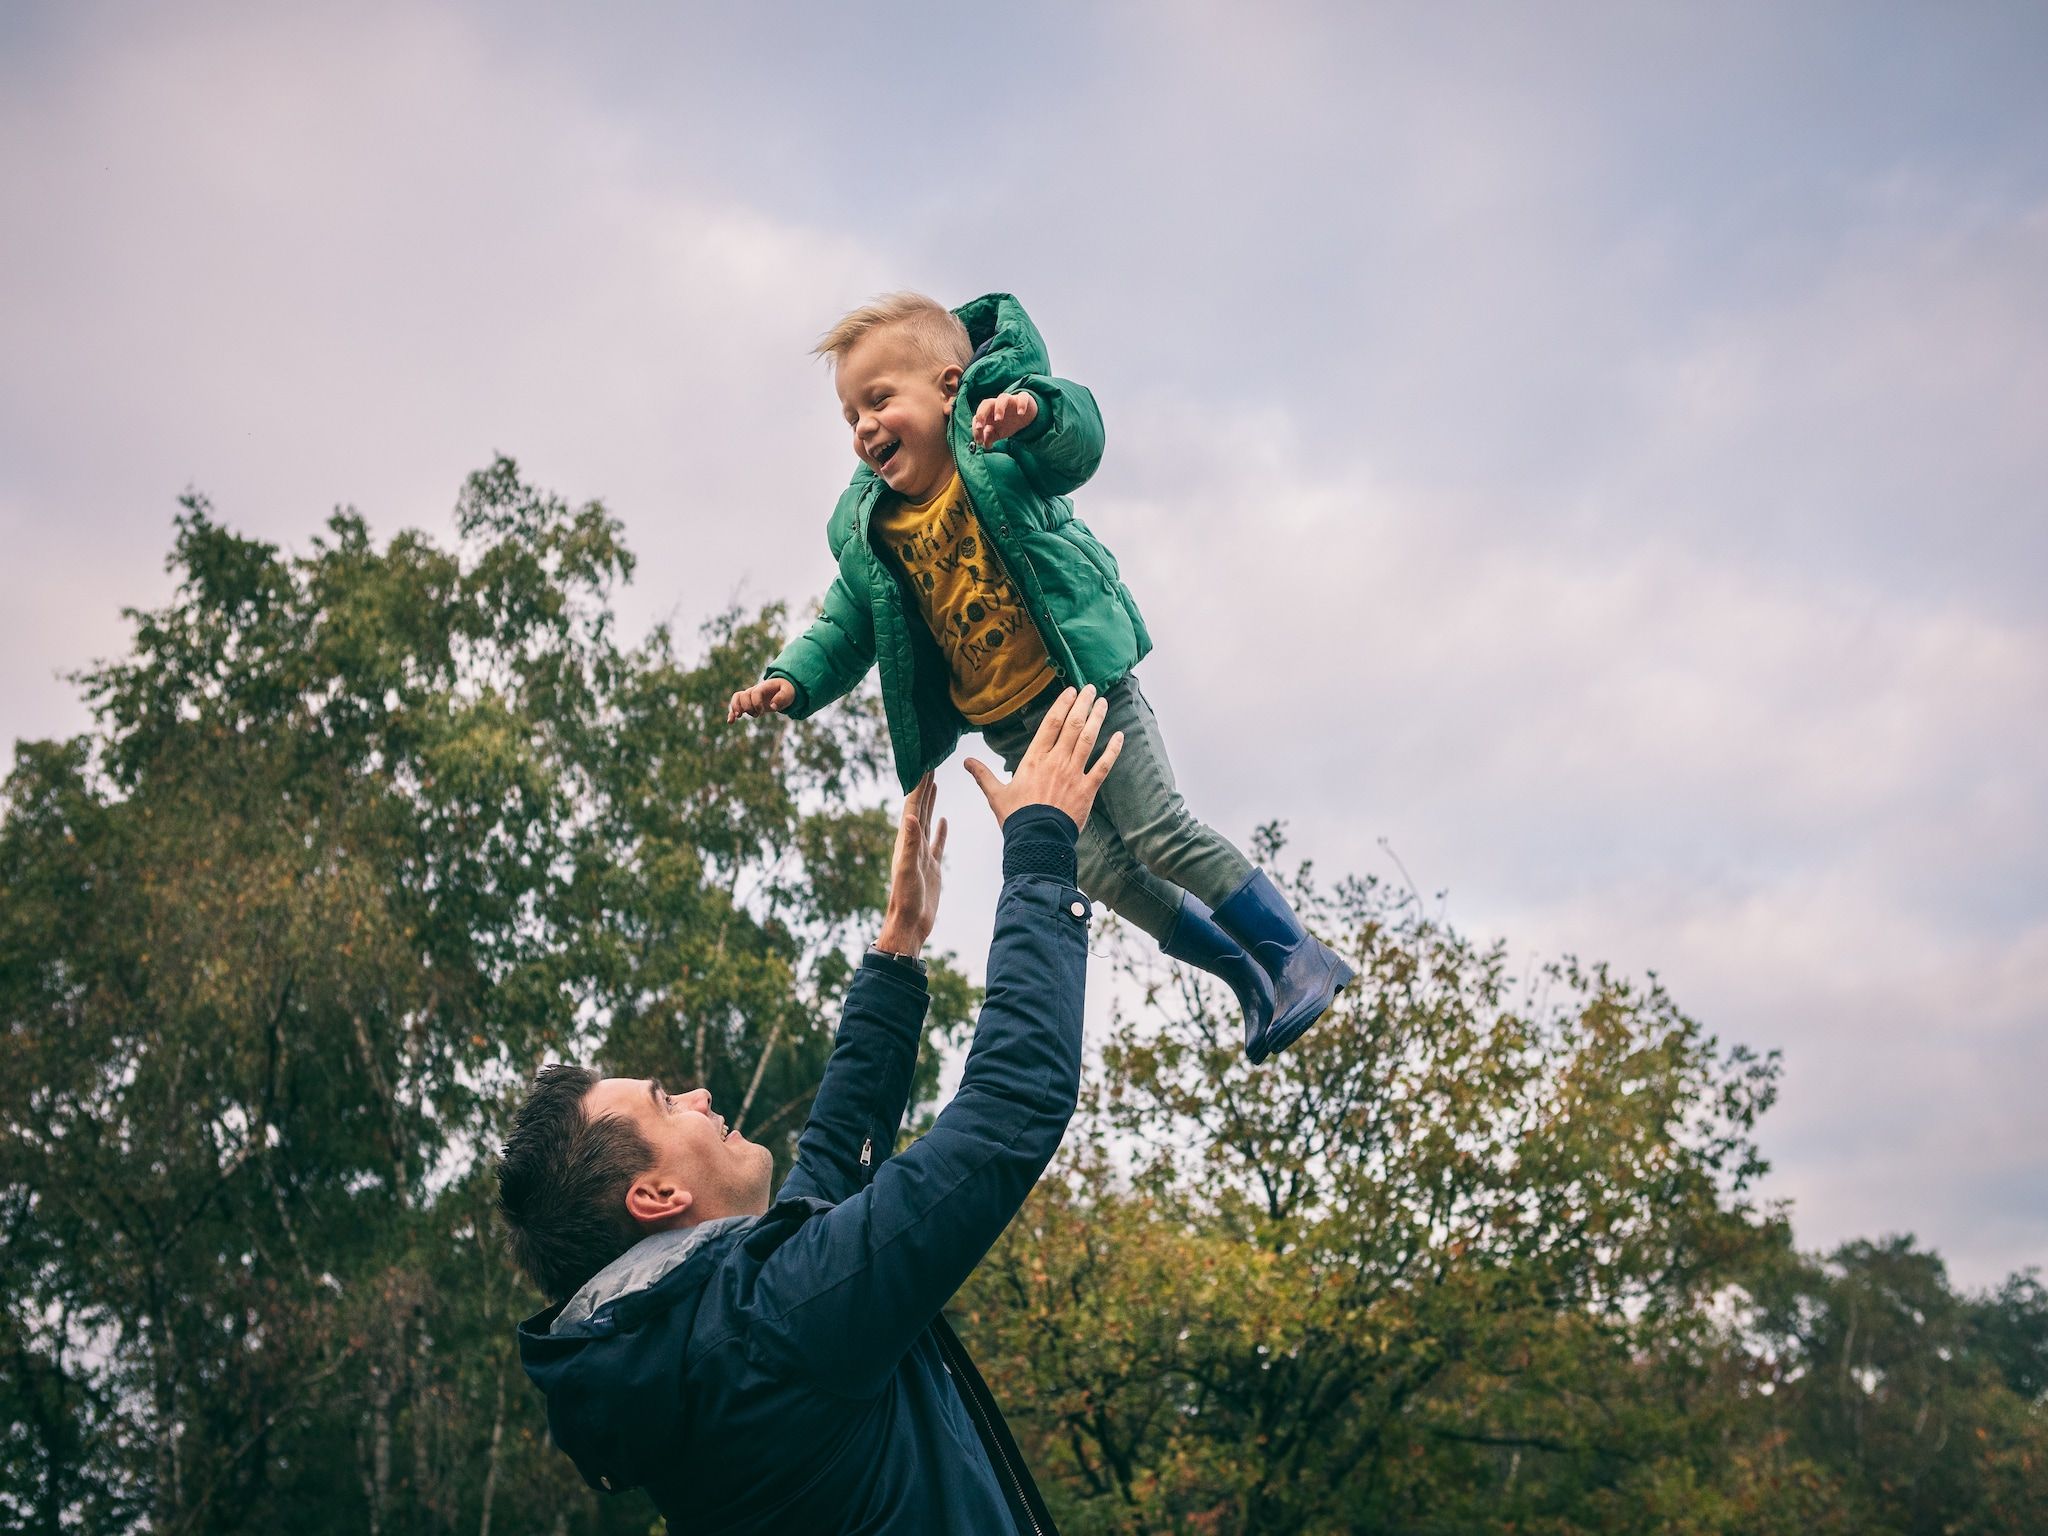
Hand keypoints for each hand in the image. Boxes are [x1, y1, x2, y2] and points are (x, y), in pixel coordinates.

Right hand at [727, 677, 794, 721]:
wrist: (782, 689)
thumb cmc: (785, 690)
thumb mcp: (788, 692)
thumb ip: (782, 698)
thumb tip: (773, 707)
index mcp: (763, 687)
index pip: (755, 692)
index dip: (756, 702)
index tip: (762, 712)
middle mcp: (754, 690)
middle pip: (743, 695)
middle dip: (747, 706)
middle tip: (756, 714)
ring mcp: (750, 696)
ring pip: (736, 698)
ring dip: (735, 708)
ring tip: (738, 717)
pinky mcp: (748, 704)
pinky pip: (736, 706)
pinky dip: (732, 713)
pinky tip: (730, 722)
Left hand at [876, 775, 946, 956]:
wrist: (911, 923)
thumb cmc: (906, 898)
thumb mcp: (908, 869)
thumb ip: (910, 843)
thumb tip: (910, 816)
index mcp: (906, 841)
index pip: (913, 808)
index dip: (918, 787)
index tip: (922, 766)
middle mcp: (913, 844)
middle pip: (920, 809)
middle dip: (924, 787)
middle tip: (929, 765)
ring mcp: (923, 854)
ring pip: (928, 822)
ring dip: (931, 802)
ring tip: (935, 784)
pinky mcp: (932, 866)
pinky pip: (938, 842)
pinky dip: (941, 829)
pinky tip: (944, 819)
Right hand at [963, 685, 1122, 829]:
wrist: (1036, 840)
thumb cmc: (1016, 818)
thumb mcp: (996, 794)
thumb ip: (983, 775)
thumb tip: (966, 762)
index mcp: (1034, 759)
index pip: (1050, 724)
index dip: (1061, 704)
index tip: (1070, 691)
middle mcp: (1055, 761)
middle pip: (1072, 725)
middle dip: (1083, 704)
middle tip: (1091, 689)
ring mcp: (1073, 774)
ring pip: (1088, 739)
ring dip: (1097, 719)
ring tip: (1104, 703)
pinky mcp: (1087, 789)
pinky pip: (1103, 765)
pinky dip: (1113, 750)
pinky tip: (1120, 736)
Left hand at [970, 390, 1038, 449]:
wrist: (1025, 414)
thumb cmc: (1007, 422)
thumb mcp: (998, 432)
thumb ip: (990, 438)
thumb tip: (985, 445)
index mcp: (989, 413)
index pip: (978, 417)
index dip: (976, 428)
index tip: (979, 441)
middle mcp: (998, 405)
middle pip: (986, 403)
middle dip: (981, 414)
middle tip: (980, 427)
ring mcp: (1010, 401)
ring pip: (1002, 398)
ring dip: (999, 408)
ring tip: (998, 420)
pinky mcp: (1023, 399)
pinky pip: (1022, 397)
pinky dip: (1021, 404)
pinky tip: (1020, 413)